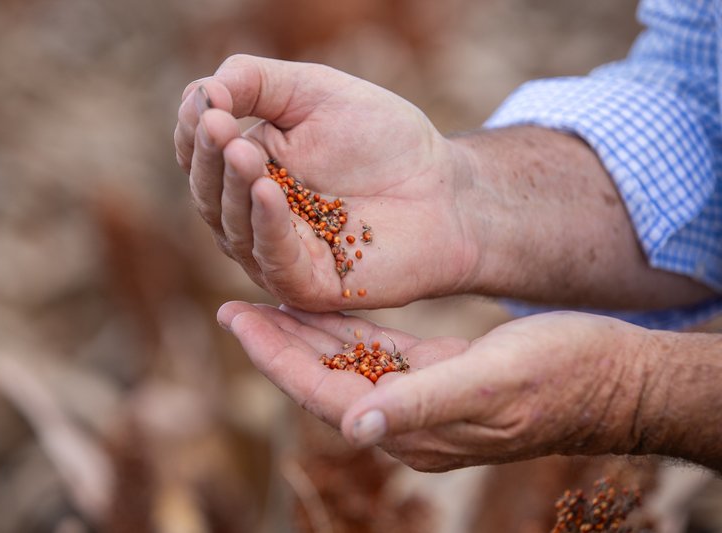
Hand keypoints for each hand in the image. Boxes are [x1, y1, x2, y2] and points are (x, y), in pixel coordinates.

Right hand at [176, 55, 477, 310]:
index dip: (195, 130)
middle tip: (217, 122)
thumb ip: (256, 83)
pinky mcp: (307, 285)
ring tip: (241, 149)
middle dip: (210, 157)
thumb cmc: (382, 139)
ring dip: (234, 187)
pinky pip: (276, 259)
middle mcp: (253, 219)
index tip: (207, 101)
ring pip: (235, 228)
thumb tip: (201, 91)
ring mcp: (277, 255)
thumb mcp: (314, 92)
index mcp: (248, 172)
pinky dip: (268, 226)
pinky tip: (267, 190)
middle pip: (209, 195)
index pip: (201, 156)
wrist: (445, 189)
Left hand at [217, 301, 651, 471]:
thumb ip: (422, 406)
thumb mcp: (491, 384)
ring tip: (267, 302)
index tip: (236, 318)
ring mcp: (422, 397)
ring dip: (307, 334)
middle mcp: (407, 418)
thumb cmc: (562, 377)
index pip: (323, 391)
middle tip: (234, 306)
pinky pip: (378, 353)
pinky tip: (327, 307)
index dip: (276, 357)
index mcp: (412, 426)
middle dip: (278, 344)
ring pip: (346, 363)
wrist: (613, 378)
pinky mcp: (439, 374)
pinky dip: (348, 329)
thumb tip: (356, 427)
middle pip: (323, 379)